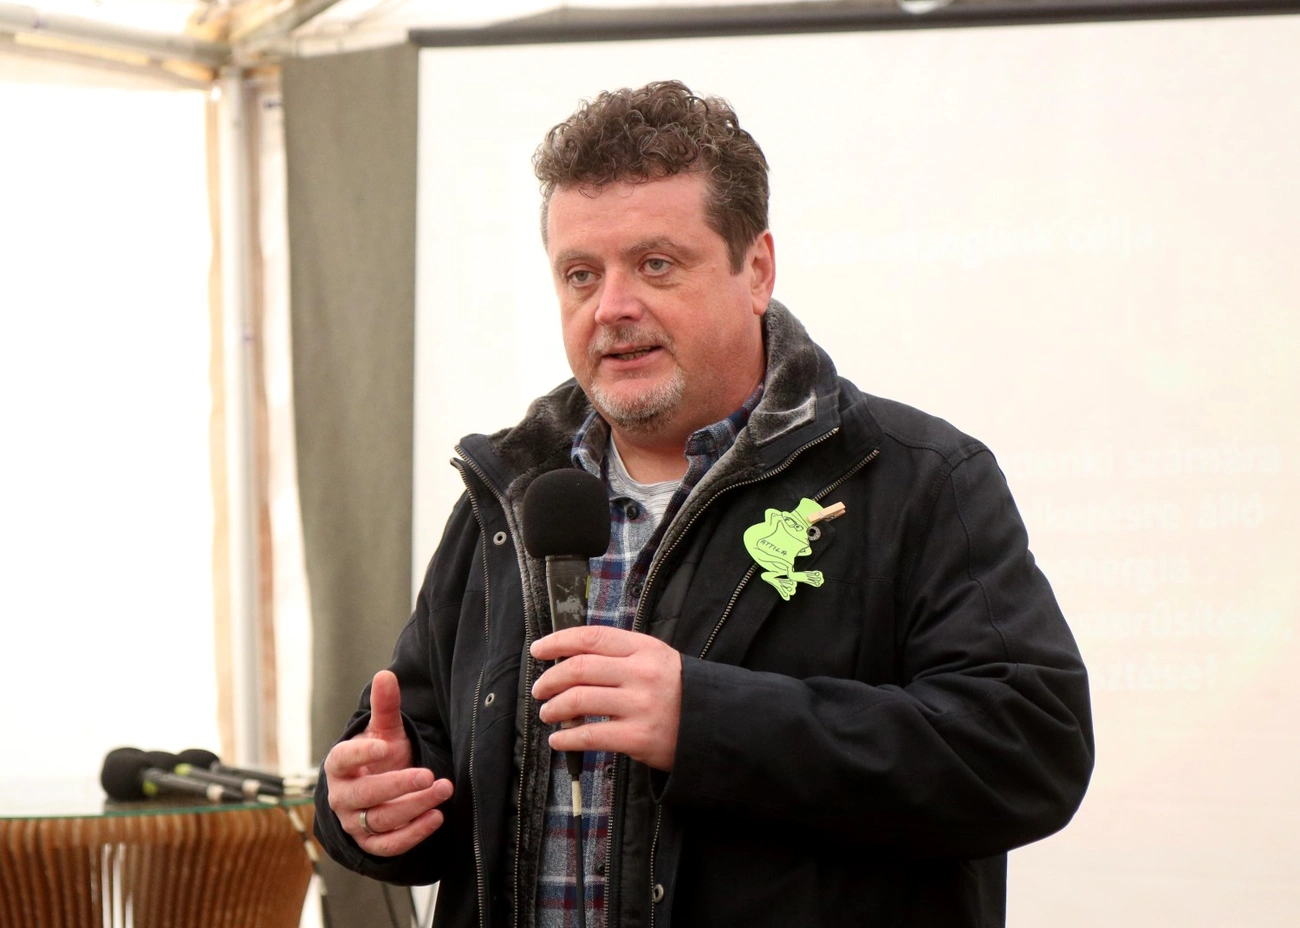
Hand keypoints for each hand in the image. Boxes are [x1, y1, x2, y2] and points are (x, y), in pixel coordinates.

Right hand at [323, 669, 454, 855]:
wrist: (378, 790)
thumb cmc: (380, 756)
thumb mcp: (384, 731)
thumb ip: (385, 706)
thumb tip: (386, 674)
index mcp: (339, 766)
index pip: (343, 760)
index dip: (362, 755)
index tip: (385, 746)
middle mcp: (342, 797)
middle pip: (365, 795)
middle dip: (398, 785)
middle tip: (429, 775)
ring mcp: (355, 823)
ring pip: (381, 820)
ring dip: (415, 807)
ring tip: (444, 790)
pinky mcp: (370, 844)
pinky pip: (389, 846)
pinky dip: (413, 834)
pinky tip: (437, 816)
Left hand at [531, 626, 682, 771]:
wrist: (715, 725)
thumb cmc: (679, 692)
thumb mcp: (657, 660)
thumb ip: (621, 655)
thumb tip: (572, 659)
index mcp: (644, 649)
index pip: (591, 637)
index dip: (558, 641)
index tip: (538, 649)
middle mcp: (641, 673)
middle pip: (578, 668)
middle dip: (550, 679)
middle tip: (539, 689)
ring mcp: (640, 705)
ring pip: (579, 700)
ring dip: (553, 708)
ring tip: (547, 714)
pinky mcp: (638, 737)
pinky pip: (590, 735)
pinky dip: (566, 738)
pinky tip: (558, 740)